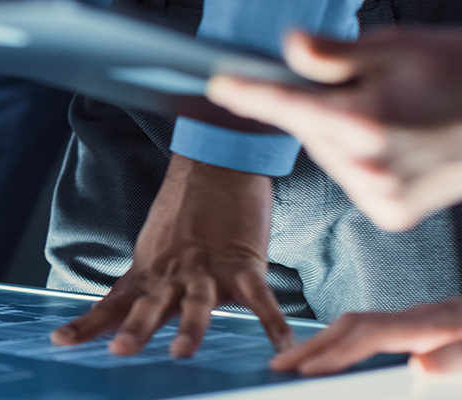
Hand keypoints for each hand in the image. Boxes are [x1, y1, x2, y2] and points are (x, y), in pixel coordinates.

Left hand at [50, 155, 294, 356]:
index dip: (87, 325)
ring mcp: (207, 268)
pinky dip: (271, 321)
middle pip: (150, 305)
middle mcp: (172, 274)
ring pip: (197, 302)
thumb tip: (123, 317)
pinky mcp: (243, 262)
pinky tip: (281, 344)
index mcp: (148, 274)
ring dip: (189, 327)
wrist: (216, 166)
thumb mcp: (152, 252)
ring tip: (181, 351)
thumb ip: (143, 287)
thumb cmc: (184, 215)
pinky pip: (260, 297)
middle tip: (121, 350)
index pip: (111, 304)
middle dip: (136, 329)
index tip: (59, 341)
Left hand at [207, 30, 461, 230]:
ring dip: (339, 135)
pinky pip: (353, 179)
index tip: (221, 85)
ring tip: (390, 116)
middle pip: (308, 131)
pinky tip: (394, 145)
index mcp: (365, 123)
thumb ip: (334, 54)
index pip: (286, 105)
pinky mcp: (392, 213)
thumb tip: (289, 47)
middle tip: (362, 88)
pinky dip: (360, 160)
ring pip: (328, 156)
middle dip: (317, 108)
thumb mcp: (398, 49)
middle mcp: (369, 166)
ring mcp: (381, 196)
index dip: (249, 93)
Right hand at [272, 299, 461, 375]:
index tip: (304, 371)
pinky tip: (337, 356)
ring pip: (360, 326)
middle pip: (354, 325)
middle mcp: (421, 319)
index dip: (335, 353)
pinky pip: (374, 331)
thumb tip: (421, 365)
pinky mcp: (425, 327)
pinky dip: (346, 342)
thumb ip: (458, 358)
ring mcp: (421, 321)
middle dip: (314, 345)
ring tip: (295, 362)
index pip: (370, 335)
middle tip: (278, 366)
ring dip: (325, 343)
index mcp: (433, 325)